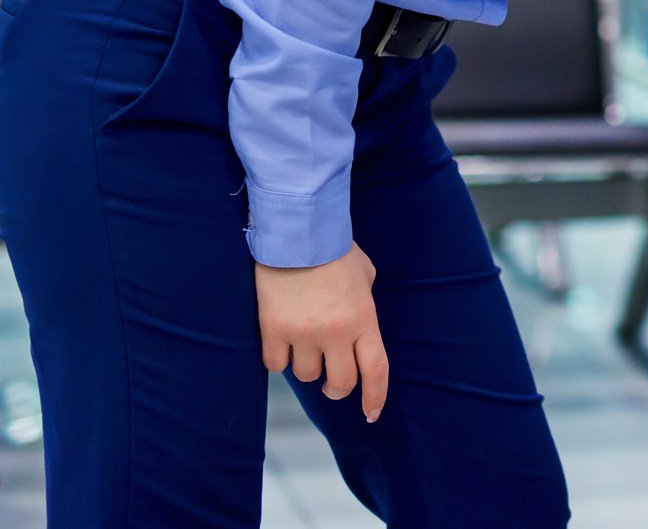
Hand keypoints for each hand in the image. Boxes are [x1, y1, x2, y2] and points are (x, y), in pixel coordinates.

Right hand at [255, 242, 389, 422]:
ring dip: (308, 366)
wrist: (297, 233)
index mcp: (363, 318)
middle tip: (333, 382)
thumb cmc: (335, 250)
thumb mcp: (365, 275)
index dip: (375, 397)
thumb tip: (358, 323)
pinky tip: (282, 340)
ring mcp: (302, 333)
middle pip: (340, 383)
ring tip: (306, 343)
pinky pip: (276, 364)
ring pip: (306, 375)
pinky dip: (280, 358)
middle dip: (338, 387)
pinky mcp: (272, 330)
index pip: (375, 370)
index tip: (371, 414)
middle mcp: (335, 332)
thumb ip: (364, 305)